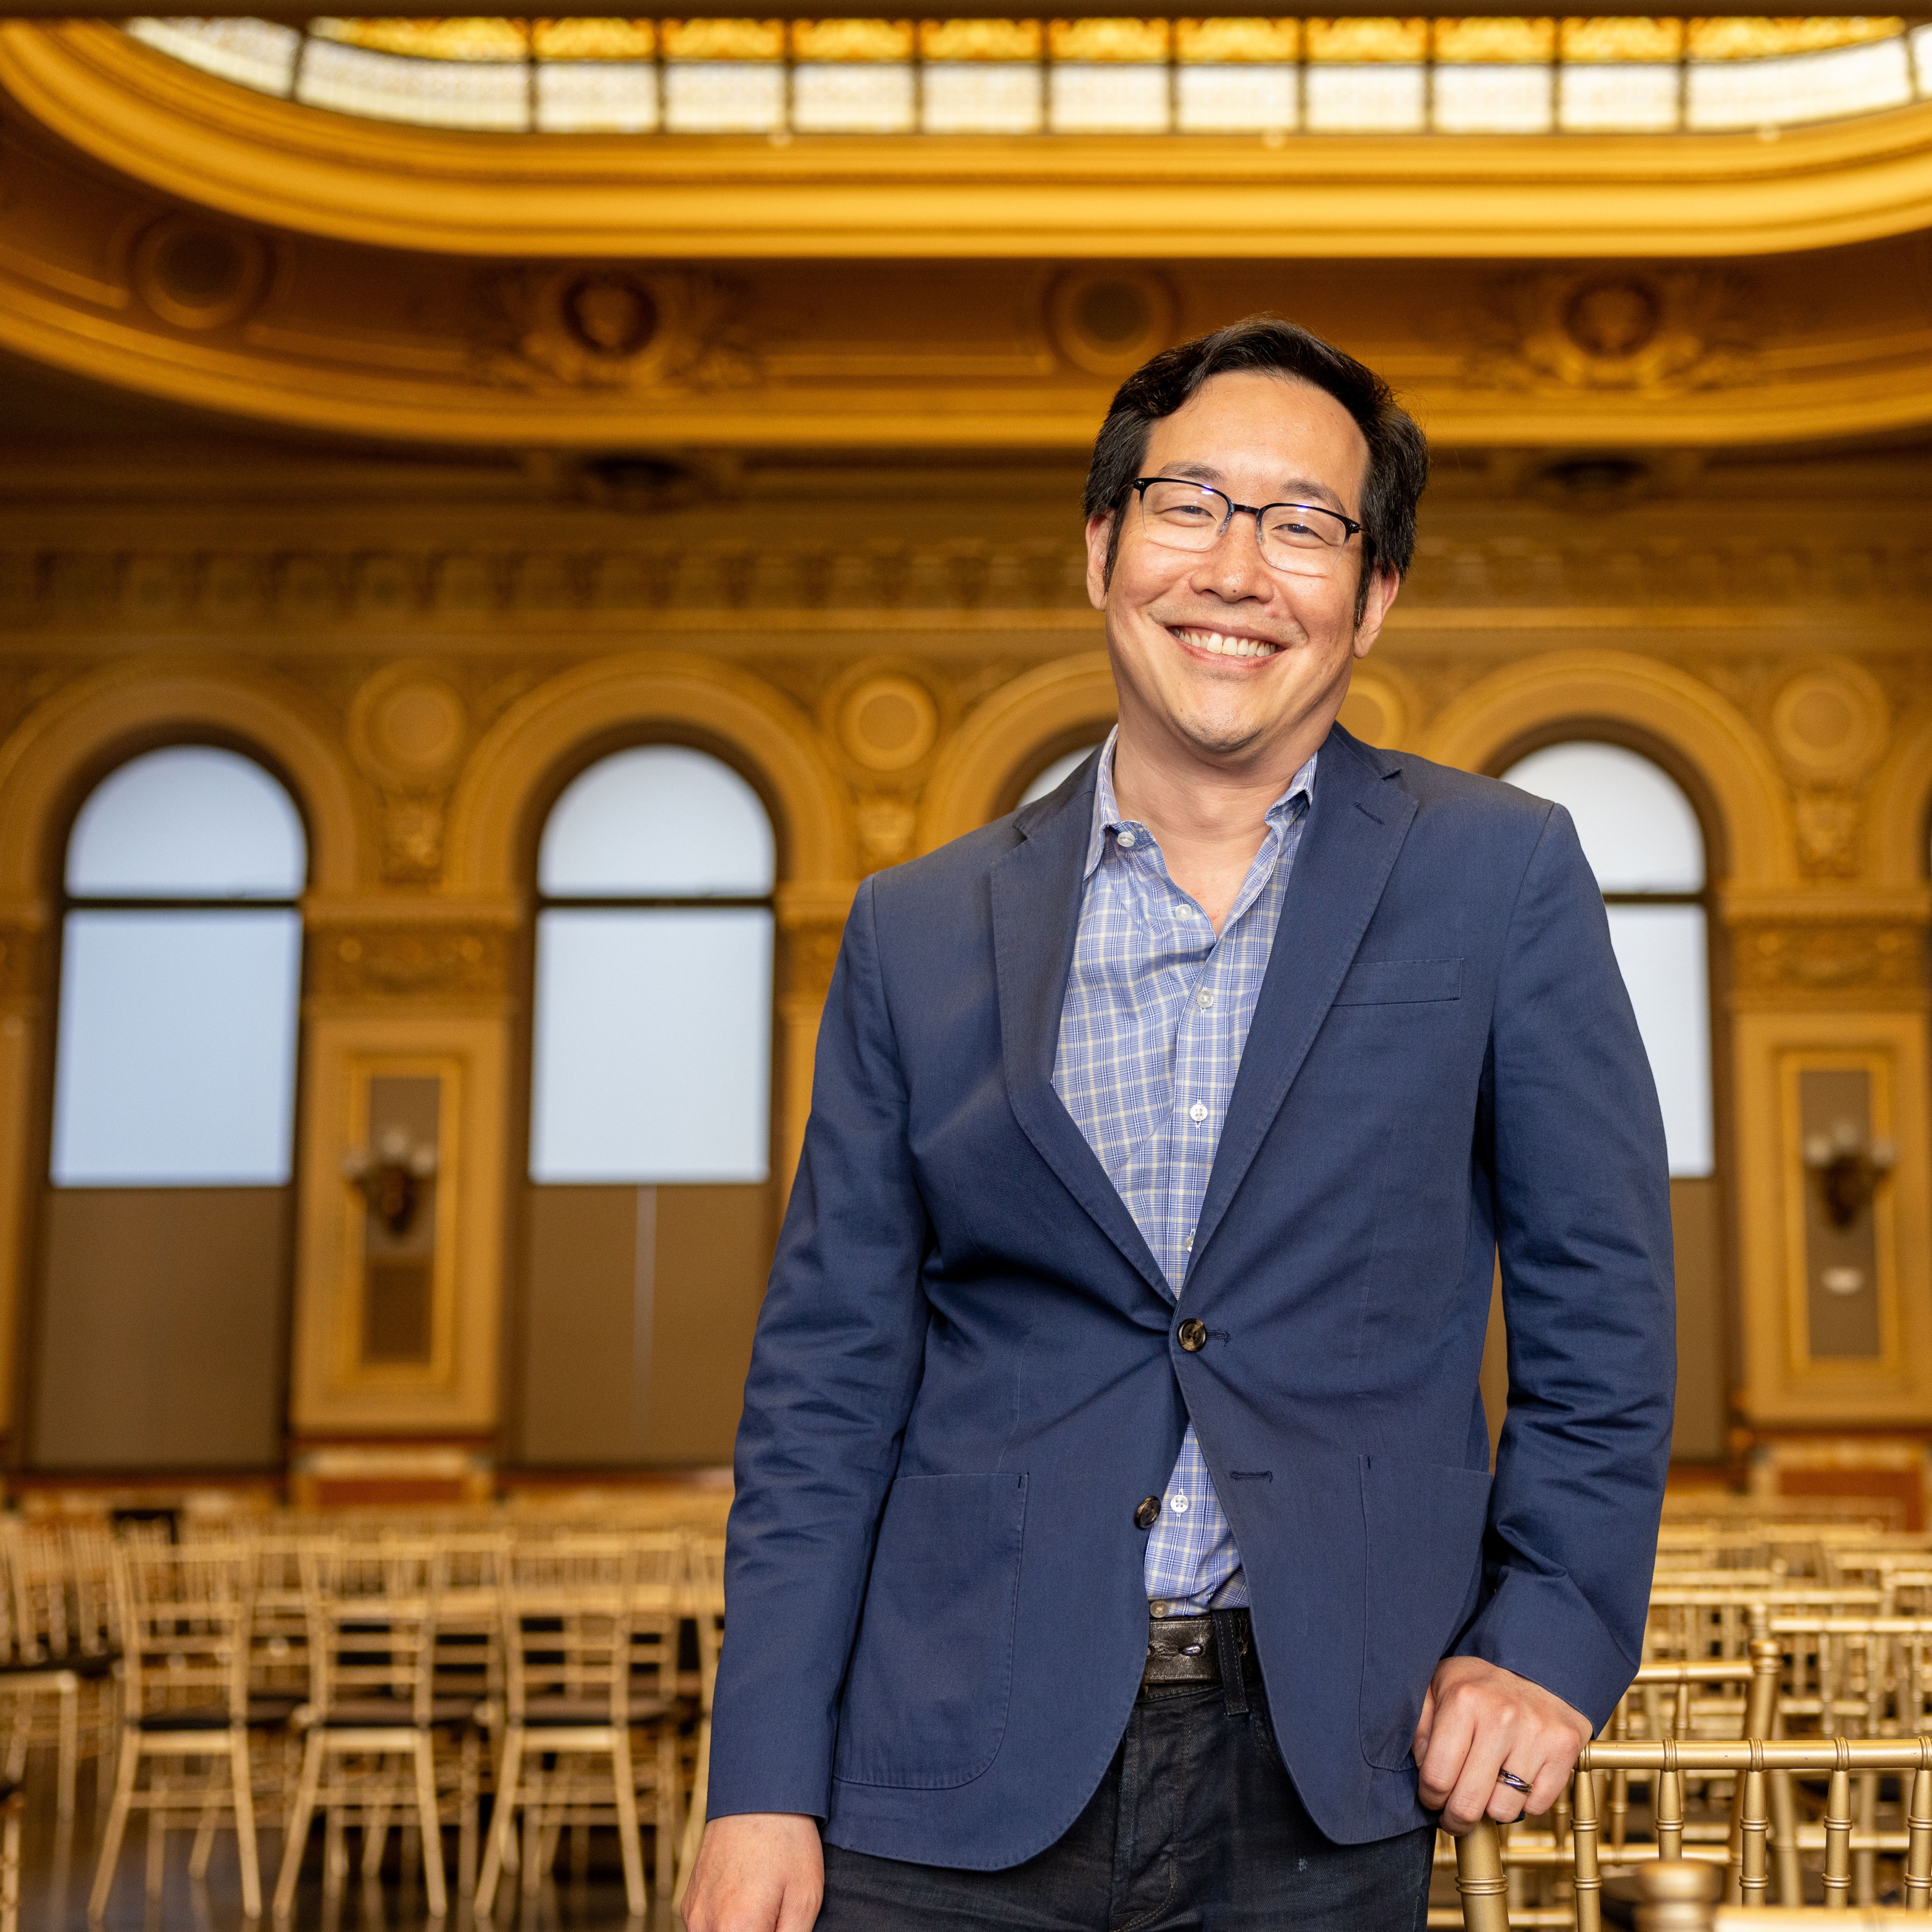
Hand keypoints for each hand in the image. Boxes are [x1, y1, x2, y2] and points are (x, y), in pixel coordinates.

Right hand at [681, 1813, 823, 1931]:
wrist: (757, 1791)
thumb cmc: (787, 1842)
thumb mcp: (805, 1897)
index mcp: (737, 1928)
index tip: (781, 1924)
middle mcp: (706, 1925)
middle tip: (775, 1915)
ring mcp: (693, 1913)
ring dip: (741, 1931)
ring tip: (764, 1905)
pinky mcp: (688, 1901)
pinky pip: (707, 1928)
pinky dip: (726, 1924)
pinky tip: (747, 1899)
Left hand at [1412, 1655, 1591, 1833]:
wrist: (1537, 1668)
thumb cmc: (1480, 1685)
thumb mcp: (1439, 1687)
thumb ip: (1420, 1726)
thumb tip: (1423, 1770)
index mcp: (1464, 1700)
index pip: (1437, 1777)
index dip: (1430, 1797)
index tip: (1432, 1798)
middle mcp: (1501, 1717)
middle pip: (1468, 1802)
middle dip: (1456, 1818)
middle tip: (1455, 1814)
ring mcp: (1536, 1734)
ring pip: (1504, 1811)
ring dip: (1491, 1808)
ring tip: (1487, 1788)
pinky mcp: (1564, 1749)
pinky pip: (1537, 1806)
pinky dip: (1524, 1803)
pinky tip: (1516, 1780)